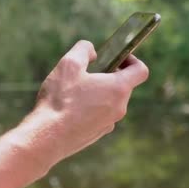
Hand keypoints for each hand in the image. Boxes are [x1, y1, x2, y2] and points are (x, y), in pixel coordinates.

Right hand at [32, 40, 148, 160]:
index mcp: (118, 89)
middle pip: (123, 86)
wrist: (47, 138)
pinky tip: (69, 109)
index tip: (117, 58)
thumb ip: (84, 49)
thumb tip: (92, 52)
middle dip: (109, 76)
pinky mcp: (97, 135)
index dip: (132, 60)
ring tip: (74, 92)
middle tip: (87, 73)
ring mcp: (109, 124)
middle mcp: (119, 108)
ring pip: (109, 102)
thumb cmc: (60, 100)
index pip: (141, 71)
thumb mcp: (68, 64)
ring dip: (98, 93)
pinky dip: (90, 109)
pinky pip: (99, 116)